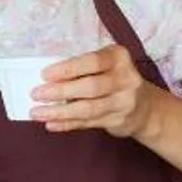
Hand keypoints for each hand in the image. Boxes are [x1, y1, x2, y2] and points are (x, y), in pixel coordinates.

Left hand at [36, 45, 162, 138]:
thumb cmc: (114, 79)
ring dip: (59, 112)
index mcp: (119, 58)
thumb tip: (47, 78)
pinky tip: (51, 124)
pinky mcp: (118, 121)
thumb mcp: (106, 65)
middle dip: (60, 91)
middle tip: (36, 94)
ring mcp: (124, 102)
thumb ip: (83, 68)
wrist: (146, 107)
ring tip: (37, 113)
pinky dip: (67, 124)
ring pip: (88, 109)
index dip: (68, 68)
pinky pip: (88, 123)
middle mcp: (126, 79)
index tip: (45, 74)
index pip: (92, 62)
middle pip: (90, 87)